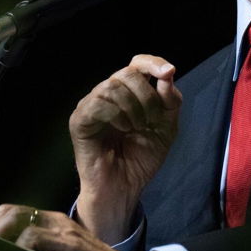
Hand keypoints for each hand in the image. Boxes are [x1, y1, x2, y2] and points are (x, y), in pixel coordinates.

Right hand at [69, 54, 180, 242]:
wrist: (125, 187)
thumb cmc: (142, 158)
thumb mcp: (166, 128)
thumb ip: (170, 102)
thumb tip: (167, 75)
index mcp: (129, 92)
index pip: (137, 63)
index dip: (153, 63)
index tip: (169, 72)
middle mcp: (108, 94)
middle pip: (128, 73)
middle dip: (147, 96)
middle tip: (150, 121)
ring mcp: (92, 105)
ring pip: (113, 85)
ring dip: (133, 108)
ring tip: (135, 128)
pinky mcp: (80, 119)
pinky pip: (98, 103)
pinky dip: (116, 115)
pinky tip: (123, 129)